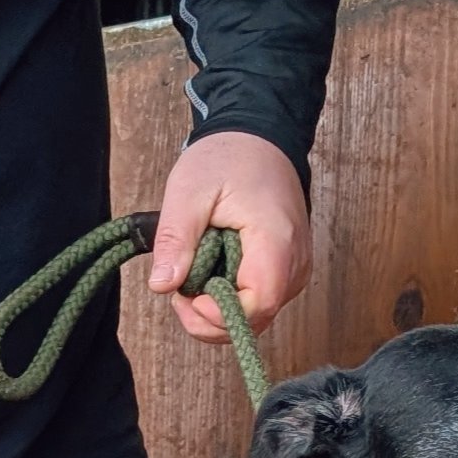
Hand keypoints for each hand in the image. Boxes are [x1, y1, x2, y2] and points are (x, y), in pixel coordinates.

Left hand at [147, 132, 311, 344]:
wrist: (260, 138)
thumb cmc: (228, 157)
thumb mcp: (189, 191)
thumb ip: (176, 239)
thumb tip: (162, 285)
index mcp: (276, 240)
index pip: (258, 305)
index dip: (219, 315)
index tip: (187, 298)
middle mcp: (295, 262)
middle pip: (256, 319)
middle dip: (210, 319)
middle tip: (180, 289)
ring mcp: (295, 269)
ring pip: (257, 317)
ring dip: (218, 312)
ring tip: (194, 277)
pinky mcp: (287, 272)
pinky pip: (259, 304)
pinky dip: (230, 301)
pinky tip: (211, 277)